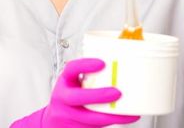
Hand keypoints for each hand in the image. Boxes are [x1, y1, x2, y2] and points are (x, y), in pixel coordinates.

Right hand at [10, 58, 139, 127]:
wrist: (55, 120)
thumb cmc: (70, 97)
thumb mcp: (74, 82)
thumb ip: (91, 76)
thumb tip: (122, 63)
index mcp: (65, 81)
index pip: (71, 69)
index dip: (85, 65)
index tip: (102, 63)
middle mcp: (64, 98)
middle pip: (76, 97)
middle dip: (97, 96)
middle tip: (117, 92)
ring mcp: (69, 115)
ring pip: (88, 118)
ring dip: (110, 116)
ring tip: (128, 112)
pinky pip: (94, 127)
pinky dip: (111, 123)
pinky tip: (124, 119)